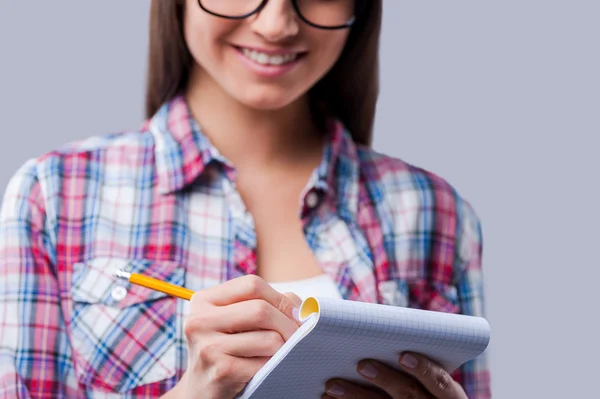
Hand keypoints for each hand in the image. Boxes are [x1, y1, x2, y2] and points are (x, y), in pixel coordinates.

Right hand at [173, 275, 301, 398]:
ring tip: (282, 354)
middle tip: (300, 336)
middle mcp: (200, 321)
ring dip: (286, 348)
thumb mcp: (235, 321)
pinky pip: (267, 363)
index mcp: (204, 301)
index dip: (280, 298)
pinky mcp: (223, 372)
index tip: (294, 314)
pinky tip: (272, 369)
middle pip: (261, 310)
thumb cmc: (228, 351)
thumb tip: (304, 308)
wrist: (202, 392)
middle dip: (289, 324)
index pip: (252, 285)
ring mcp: (209, 347)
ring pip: (270, 338)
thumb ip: (266, 304)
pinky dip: (278, 366)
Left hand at [323, 353, 466, 398]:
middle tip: (362, 364)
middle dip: (385, 380)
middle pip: (409, 397)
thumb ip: (414, 357)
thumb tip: (380, 327)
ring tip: (332, 384)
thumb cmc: (424, 386)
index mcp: (449, 396)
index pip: (441, 383)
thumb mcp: (431, 378)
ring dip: (355, 397)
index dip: (425, 370)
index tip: (404, 356)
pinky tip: (327, 398)